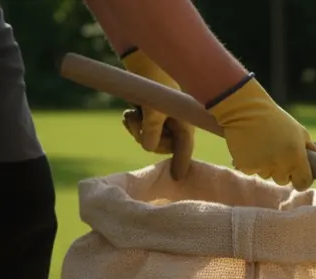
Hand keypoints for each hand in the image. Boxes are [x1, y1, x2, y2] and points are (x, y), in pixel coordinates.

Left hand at [120, 49, 194, 179]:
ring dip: (135, 128)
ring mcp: (163, 123)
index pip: (184, 150)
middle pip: (161, 146)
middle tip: (136, 120)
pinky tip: (131, 111)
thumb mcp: (154, 107)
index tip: (177, 178)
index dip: (181, 163)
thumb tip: (147, 148)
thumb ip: (152, 128)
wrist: (146, 63)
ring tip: (132, 112)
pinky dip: (132, 122)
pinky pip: (138, 130)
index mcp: (185, 126)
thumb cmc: (157, 83)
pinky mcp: (151, 118)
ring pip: (146, 138)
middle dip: (146, 137)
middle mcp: (175, 127)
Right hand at [206, 76, 315, 190]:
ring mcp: (262, 166)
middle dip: (281, 170)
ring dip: (265, 165)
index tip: (297, 174)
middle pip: (283, 180)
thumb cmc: (275, 120)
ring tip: (261, 146)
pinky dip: (251, 163)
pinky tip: (250, 147)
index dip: (301, 180)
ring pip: (267, 175)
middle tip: (275, 151)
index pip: (303, 183)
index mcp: (296, 157)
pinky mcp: (245, 166)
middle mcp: (280, 164)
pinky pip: (251, 171)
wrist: (245, 109)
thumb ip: (310, 150)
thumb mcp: (299, 132)